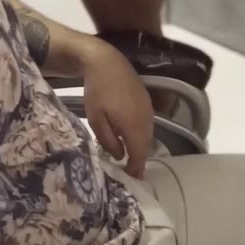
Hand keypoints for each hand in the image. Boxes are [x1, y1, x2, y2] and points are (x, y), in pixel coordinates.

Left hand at [78, 39, 153, 177]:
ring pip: (147, 135)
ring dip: (140, 147)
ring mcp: (148, 108)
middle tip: (131, 175)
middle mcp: (146, 119)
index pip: (140, 155)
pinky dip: (141, 134)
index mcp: (134, 126)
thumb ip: (108, 141)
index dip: (137, 170)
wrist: (106, 61)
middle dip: (139, 161)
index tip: (132, 183)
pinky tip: (131, 137)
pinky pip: (147, 124)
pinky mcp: (147, 100)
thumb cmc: (97, 91)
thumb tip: (120, 156)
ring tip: (131, 159)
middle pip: (146, 146)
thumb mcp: (95, 119)